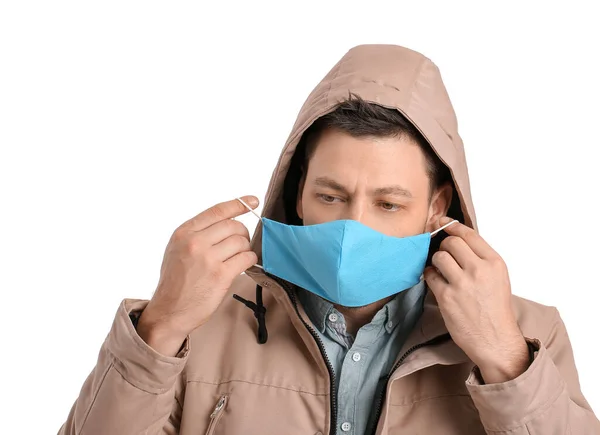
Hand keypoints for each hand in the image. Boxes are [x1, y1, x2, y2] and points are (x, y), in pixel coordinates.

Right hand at [137, 196, 258, 355]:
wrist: (169, 312)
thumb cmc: (175, 282)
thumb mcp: (177, 249)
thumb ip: (197, 234)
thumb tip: (228, 223)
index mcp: (183, 232)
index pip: (217, 211)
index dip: (239, 204)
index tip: (253, 201)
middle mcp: (195, 242)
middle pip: (234, 226)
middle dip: (242, 234)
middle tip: (240, 245)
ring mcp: (208, 258)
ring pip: (241, 242)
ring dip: (245, 249)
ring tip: (237, 259)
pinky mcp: (221, 275)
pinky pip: (246, 258)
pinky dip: (249, 260)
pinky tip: (242, 265)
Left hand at [424, 217, 529, 383]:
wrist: (495, 340)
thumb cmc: (495, 309)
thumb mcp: (498, 278)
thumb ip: (480, 258)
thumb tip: (455, 239)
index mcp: (494, 263)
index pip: (469, 234)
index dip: (451, 225)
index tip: (441, 222)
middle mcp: (479, 270)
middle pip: (451, 243)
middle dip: (443, 246)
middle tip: (443, 254)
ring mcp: (462, 283)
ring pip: (439, 257)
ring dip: (436, 261)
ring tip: (441, 271)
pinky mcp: (446, 297)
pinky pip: (430, 275)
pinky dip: (430, 276)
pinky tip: (437, 282)